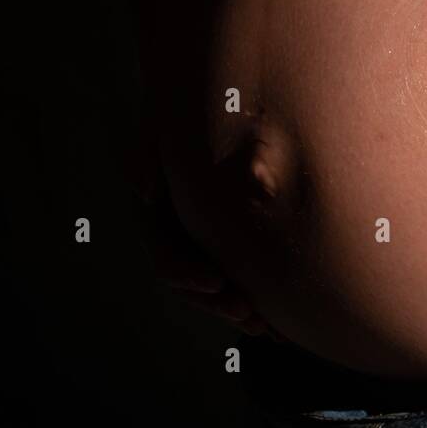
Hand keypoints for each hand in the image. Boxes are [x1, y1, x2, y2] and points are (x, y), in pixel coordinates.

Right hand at [129, 114, 282, 339]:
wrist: (229, 101)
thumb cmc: (199, 106)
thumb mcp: (170, 121)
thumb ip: (152, 151)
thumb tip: (143, 190)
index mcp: (164, 211)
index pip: (167, 254)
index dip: (186, 273)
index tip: (215, 282)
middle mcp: (183, 232)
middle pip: (193, 283)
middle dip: (219, 303)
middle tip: (249, 315)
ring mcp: (209, 241)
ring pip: (220, 289)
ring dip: (240, 310)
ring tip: (267, 326)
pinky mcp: (237, 244)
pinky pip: (246, 279)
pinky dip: (261, 300)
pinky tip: (282, 320)